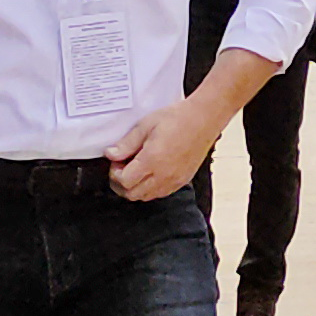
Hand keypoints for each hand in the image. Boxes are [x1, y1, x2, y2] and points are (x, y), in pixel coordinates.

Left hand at [108, 77, 241, 201]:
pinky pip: (160, 194)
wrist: (204, 119)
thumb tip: (112, 154)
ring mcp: (174, 180)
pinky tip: (150, 173)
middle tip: (122, 168)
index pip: (124, 181)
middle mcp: (163, 174)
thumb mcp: (146, 125)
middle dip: (121, 184)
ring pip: (145, 197)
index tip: (116, 162)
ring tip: (136, 170)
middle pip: (132, 194)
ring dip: (135, 187)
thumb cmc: (178, 118)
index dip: (115, 173)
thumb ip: (126, 143)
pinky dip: (150, 188)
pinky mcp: (182, 181)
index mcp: (152, 160)